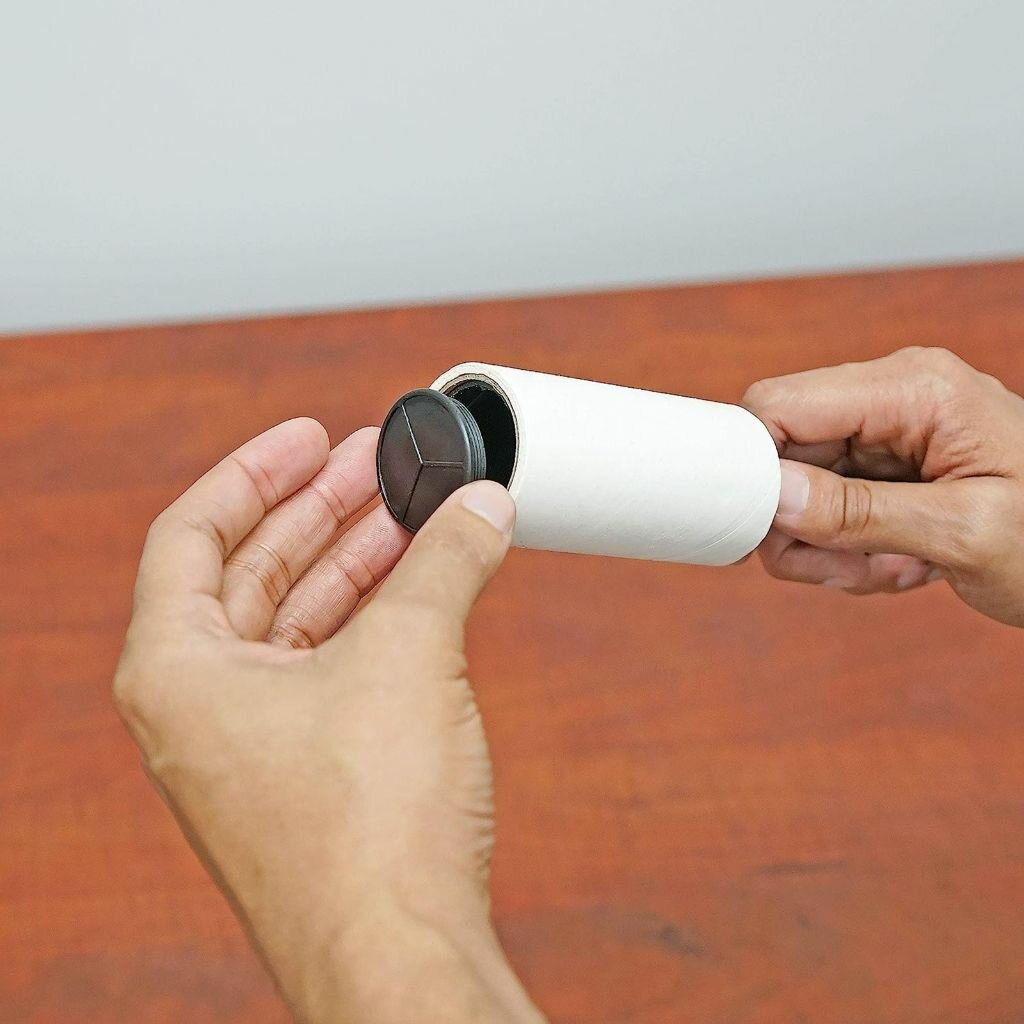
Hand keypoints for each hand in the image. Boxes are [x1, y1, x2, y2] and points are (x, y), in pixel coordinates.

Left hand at [113, 419, 543, 1023]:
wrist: (400, 955)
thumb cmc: (369, 824)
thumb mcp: (410, 652)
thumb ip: (445, 562)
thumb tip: (483, 507)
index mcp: (176, 669)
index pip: (194, 531)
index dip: (256, 471)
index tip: (313, 435)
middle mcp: (199, 708)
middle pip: (252, 571)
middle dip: (321, 511)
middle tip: (378, 465)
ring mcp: (252, 747)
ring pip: (298, 621)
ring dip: (356, 563)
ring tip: (415, 517)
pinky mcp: (307, 777)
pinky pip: (331, 669)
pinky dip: (373, 621)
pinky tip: (423, 588)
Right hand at [743, 347, 1023, 626]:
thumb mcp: (967, 533)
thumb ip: (864, 512)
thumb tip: (774, 496)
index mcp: (914, 388)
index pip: (780, 404)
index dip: (755, 467)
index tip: (771, 530)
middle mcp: (891, 397)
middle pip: (778, 451)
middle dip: (801, 523)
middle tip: (851, 567)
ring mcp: (884, 431)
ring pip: (795, 489)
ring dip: (827, 546)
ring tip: (891, 569)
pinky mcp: (882, 465)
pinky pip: (824, 506)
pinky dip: (845, 548)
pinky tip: (901, 564)